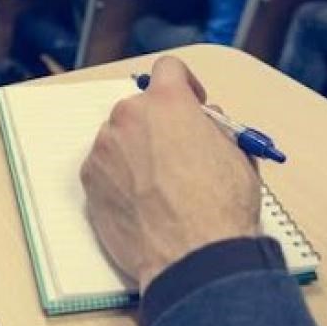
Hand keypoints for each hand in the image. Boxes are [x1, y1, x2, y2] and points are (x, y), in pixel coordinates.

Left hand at [80, 56, 260, 290]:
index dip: (183, 84)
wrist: (192, 257)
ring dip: (135, 152)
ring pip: (120, 139)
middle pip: (140, 107)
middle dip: (158, 125)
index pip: (167, 68)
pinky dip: (118, 179)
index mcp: (168, 102)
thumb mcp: (236, 153)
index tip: (191, 103)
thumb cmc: (220, 208)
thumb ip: (214, 127)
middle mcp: (129, 117)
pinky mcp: (89, 180)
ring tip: (158, 186)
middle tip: (177, 154)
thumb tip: (203, 122)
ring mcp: (104, 149)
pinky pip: (104, 168)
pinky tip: (141, 202)